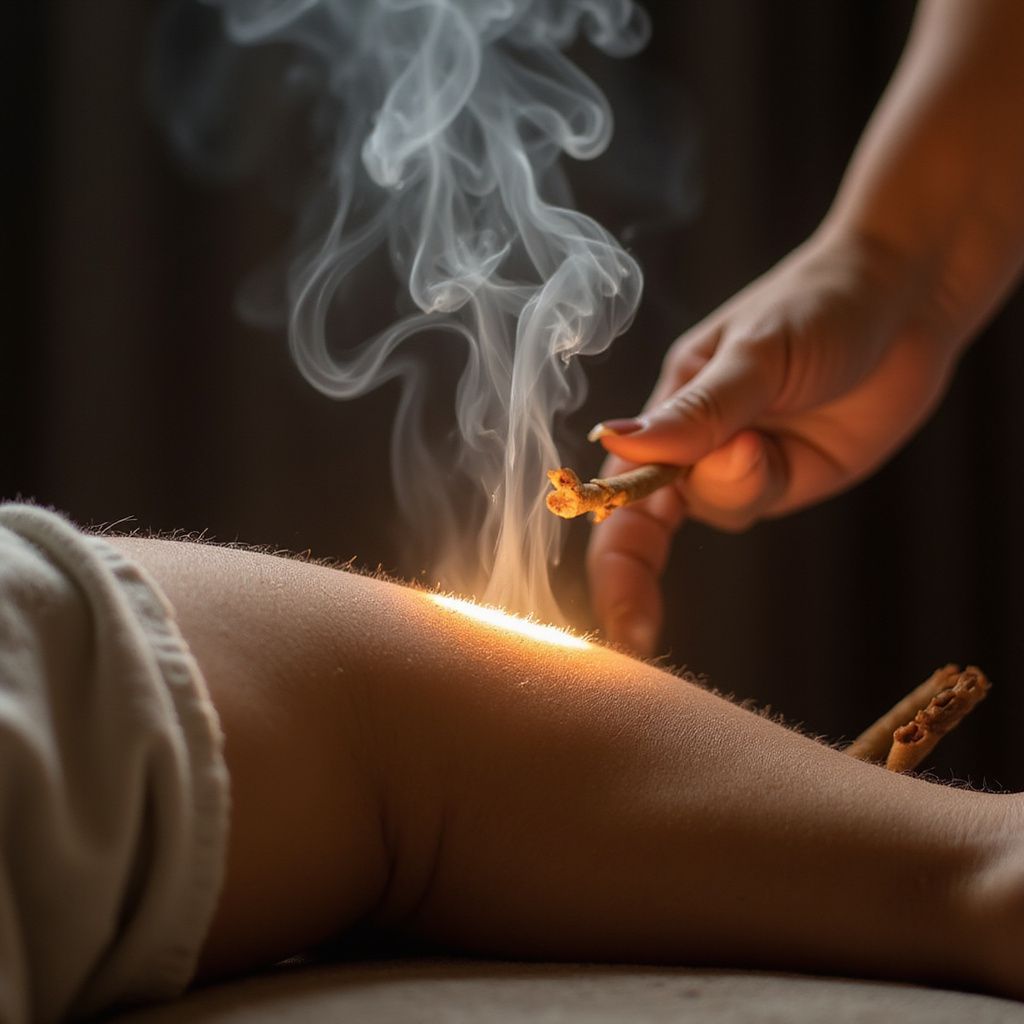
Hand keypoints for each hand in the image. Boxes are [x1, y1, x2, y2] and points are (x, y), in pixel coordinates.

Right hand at [586, 227, 958, 653]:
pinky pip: (760, 502)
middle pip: (654, 517)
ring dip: (738, 486)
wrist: (909, 297)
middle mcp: (694, 442)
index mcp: (668, 406)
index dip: (612, 561)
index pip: (614, 492)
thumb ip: (696, 412)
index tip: (621, 620)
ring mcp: (742, 463)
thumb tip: (615, 441)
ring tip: (766, 435)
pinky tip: (783, 447)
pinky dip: (765, 485)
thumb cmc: (820, 303)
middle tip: (677, 574)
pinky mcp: (787, 477)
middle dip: (654, 553)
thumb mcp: (755, 355)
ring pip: (718, 509)